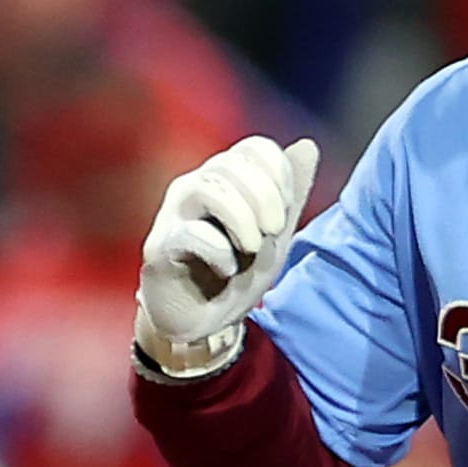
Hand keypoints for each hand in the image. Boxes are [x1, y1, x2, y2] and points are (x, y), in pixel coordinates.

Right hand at [135, 136, 319, 373]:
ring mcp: (173, 215)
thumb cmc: (238, 270)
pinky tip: (227, 269)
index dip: (280, 175)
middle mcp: (195, 186)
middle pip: (233, 164)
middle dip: (266, 198)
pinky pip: (192, 234)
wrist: (205, 320)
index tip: (286, 212)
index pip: (256, 148)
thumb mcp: (276, 233)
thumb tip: (308, 145)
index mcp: (225, 178)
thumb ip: (291, 193)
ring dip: (243, 220)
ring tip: (252, 248)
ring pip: (208, 188)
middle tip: (274, 232)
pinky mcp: (159, 248)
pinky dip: (220, 252)